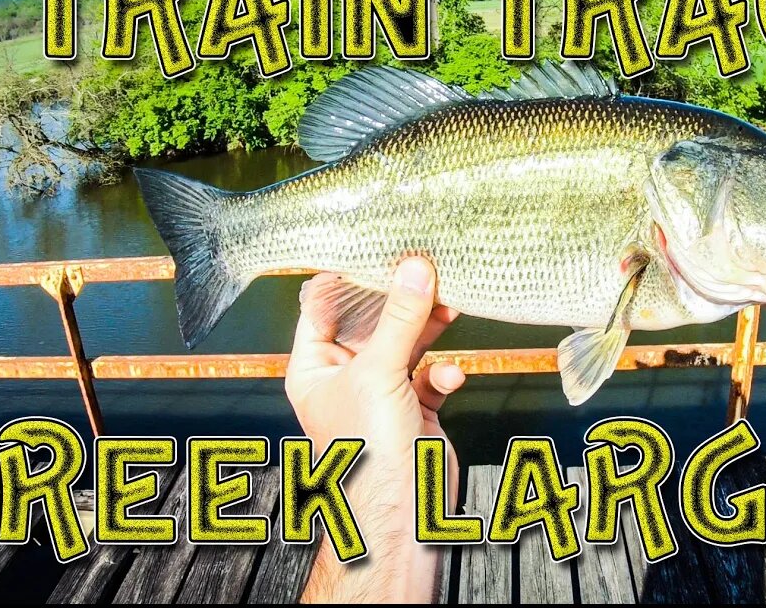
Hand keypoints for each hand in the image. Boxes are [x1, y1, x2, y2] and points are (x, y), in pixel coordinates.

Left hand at [287, 257, 463, 602]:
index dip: (348, 275)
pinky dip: (444, 370)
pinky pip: (430, 376)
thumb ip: (400, 320)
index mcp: (313, 367)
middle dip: (400, 298)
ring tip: (452, 304)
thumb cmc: (366, 457)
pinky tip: (452, 373)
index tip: (378, 245)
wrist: (400, 519)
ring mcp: (380, 394)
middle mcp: (344, 377)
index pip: (324, 306)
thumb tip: (414, 269)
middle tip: (426, 267)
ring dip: (429, 328)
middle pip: (373, 321)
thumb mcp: (379, 375)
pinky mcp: (414, 410)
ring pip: (407, 344)